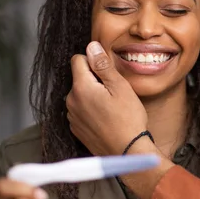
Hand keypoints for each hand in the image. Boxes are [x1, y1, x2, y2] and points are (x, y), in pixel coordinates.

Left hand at [66, 41, 148, 155]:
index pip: (77, 60)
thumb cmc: (128, 119)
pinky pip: (81, 111)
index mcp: (81, 88)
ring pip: (80, 95)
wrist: (127, 152)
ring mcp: (72, 117)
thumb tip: (91, 47)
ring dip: (92, 96)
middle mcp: (71, 101)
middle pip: (79, 78)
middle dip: (94, 80)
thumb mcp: (120, 87)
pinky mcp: (76, 129)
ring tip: (112, 107)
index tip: (108, 72)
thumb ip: (103, 65)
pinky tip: (106, 119)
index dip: (94, 61)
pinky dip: (91, 111)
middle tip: (115, 92)